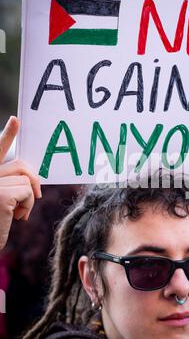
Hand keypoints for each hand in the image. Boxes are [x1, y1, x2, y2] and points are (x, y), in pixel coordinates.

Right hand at [0, 116, 41, 249]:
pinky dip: (28, 205)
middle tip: (35, 196)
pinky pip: (27, 191)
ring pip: (26, 179)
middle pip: (19, 165)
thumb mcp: (2, 200)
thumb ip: (10, 185)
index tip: (16, 120)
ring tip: (17, 214)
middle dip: (33, 179)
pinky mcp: (0, 193)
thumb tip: (32, 181)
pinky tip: (17, 218)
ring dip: (28, 198)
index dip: (7, 135)